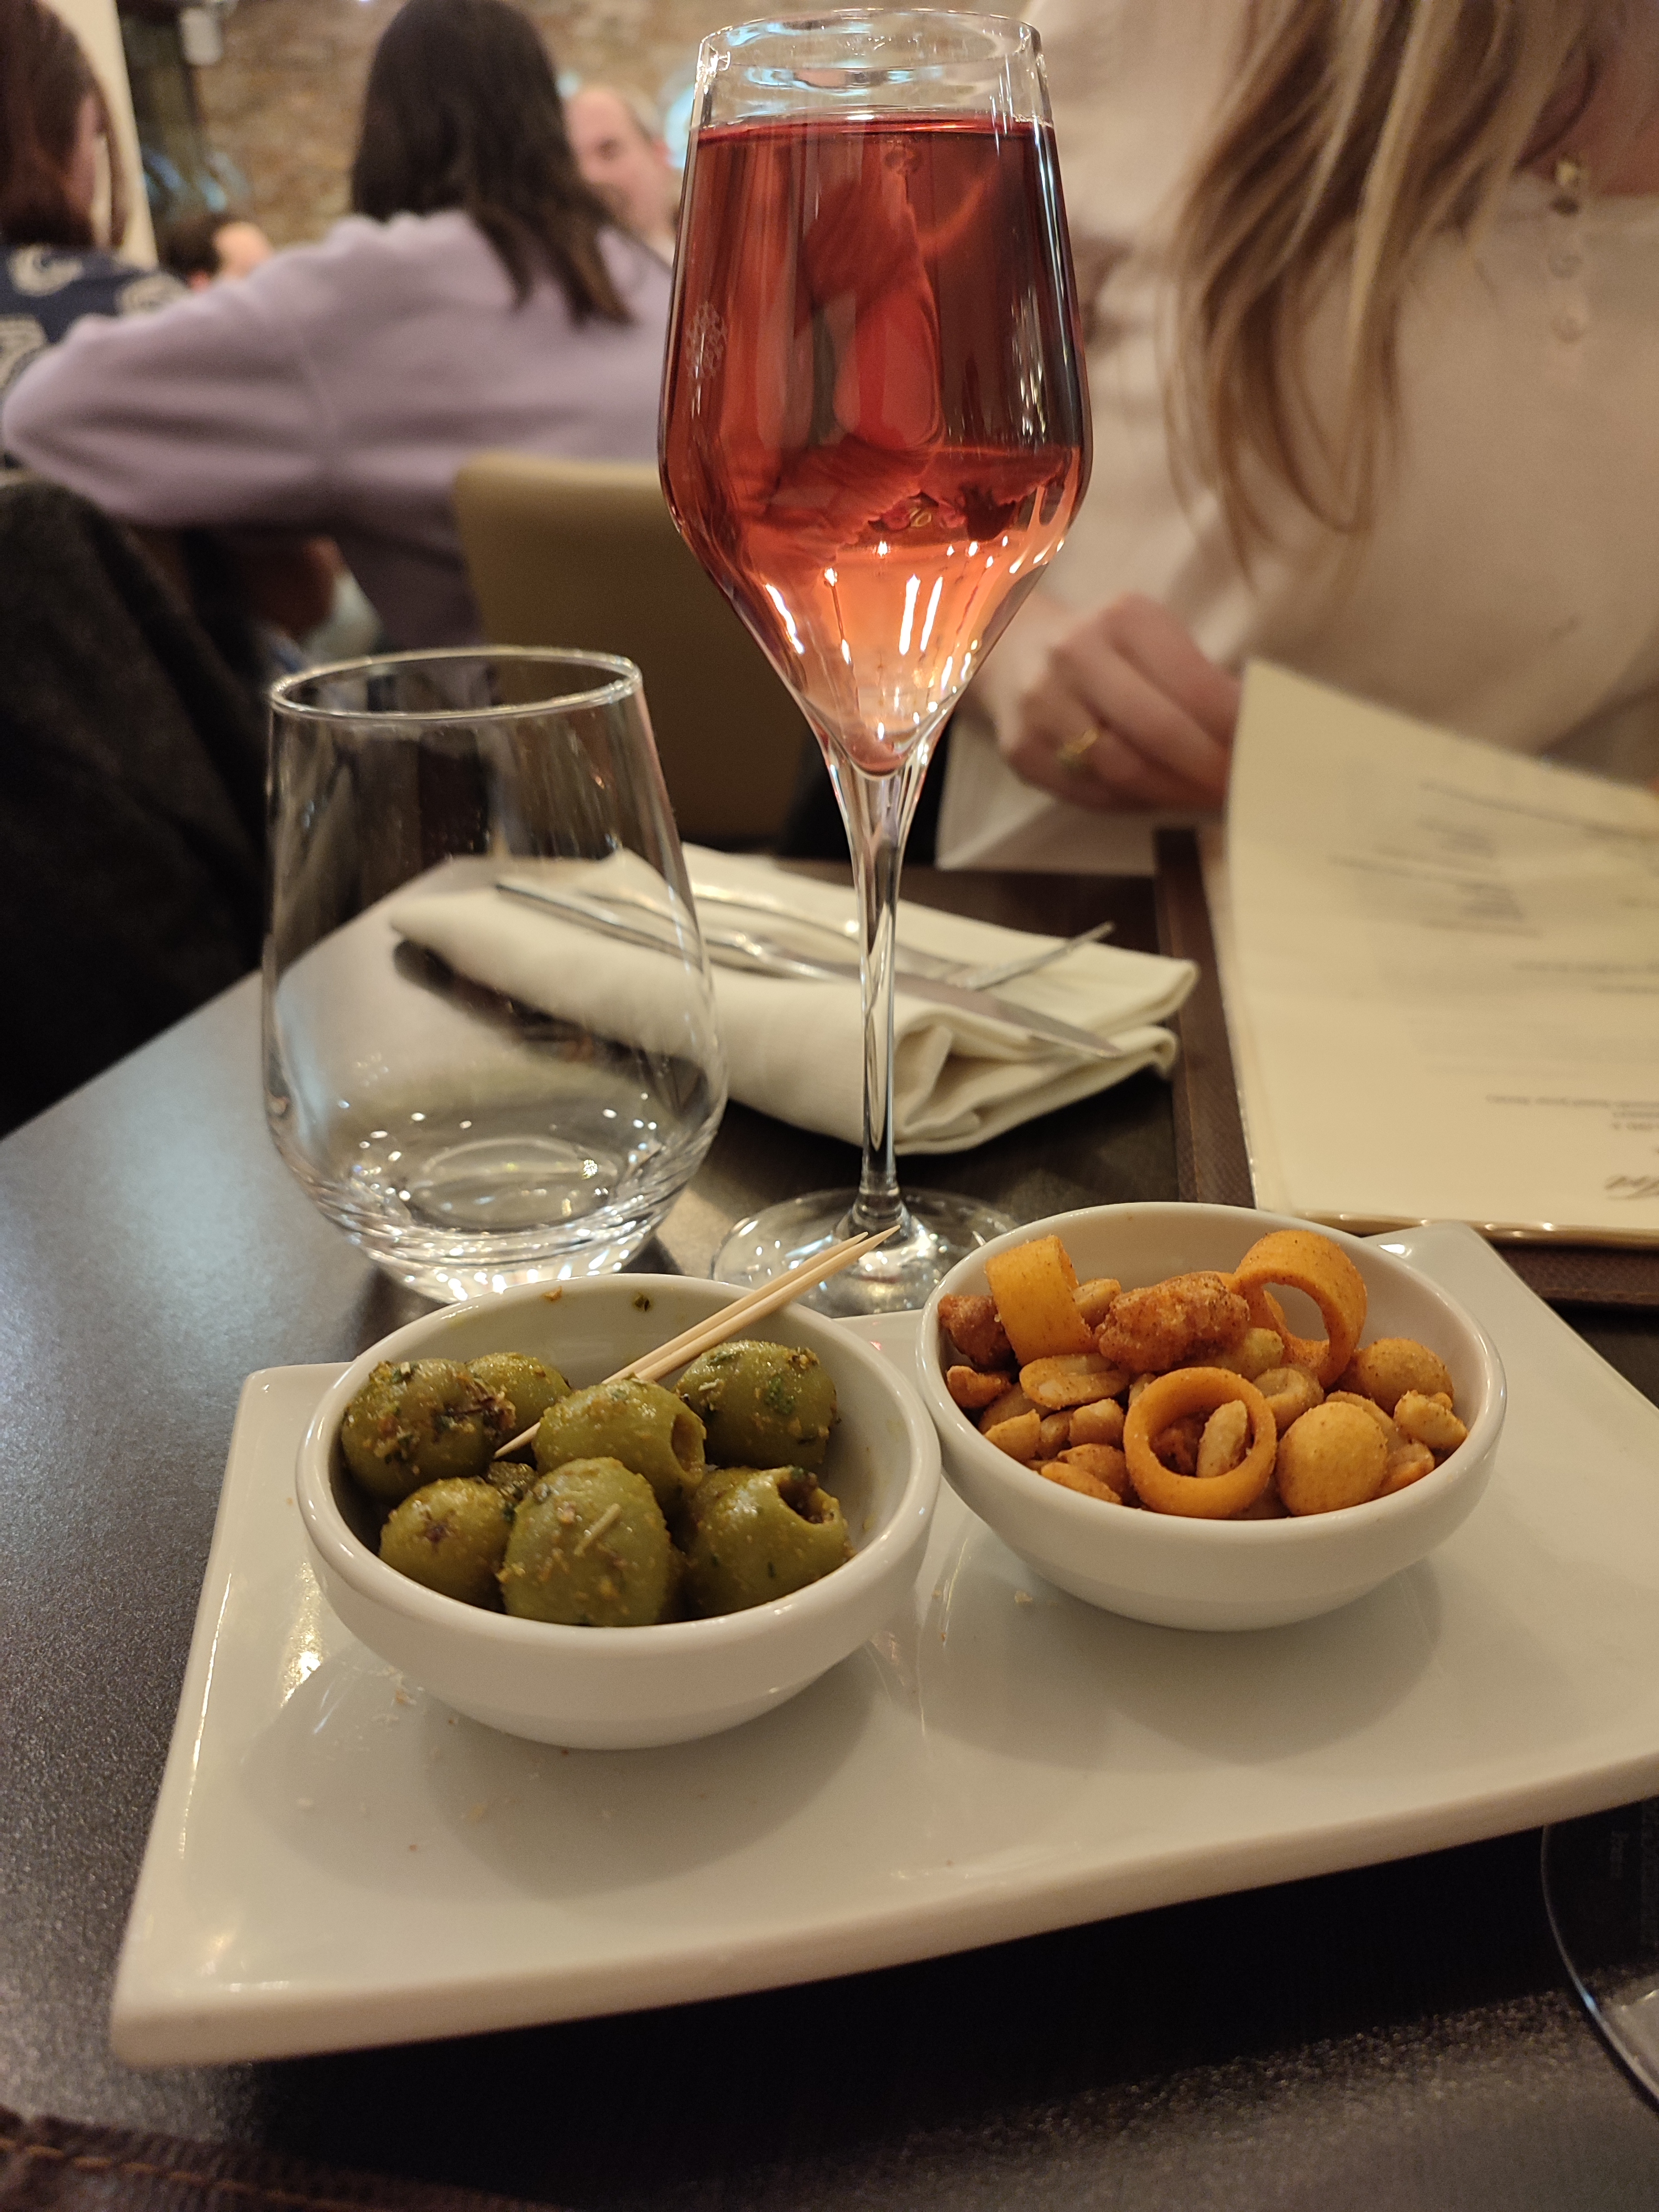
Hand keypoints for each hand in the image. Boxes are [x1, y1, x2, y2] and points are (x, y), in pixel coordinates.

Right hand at [1000, 593, 1240, 809]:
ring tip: (1203, 801)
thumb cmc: (1101, 645)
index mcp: (1123, 620)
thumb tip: (1251, 732)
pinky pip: (1091, 793)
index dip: (1231, 731)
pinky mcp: (1023, 751)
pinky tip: (1158, 799)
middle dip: (1207, 770)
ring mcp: (1043, 706)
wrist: (1008, 647)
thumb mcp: (1149, 637)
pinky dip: (1135, 803)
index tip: (1261, 755)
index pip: (1193, 686)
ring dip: (1174, 795)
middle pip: (1157, 733)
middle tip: (1238, 792)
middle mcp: (1076, 656)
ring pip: (1122, 772)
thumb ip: (1196, 678)